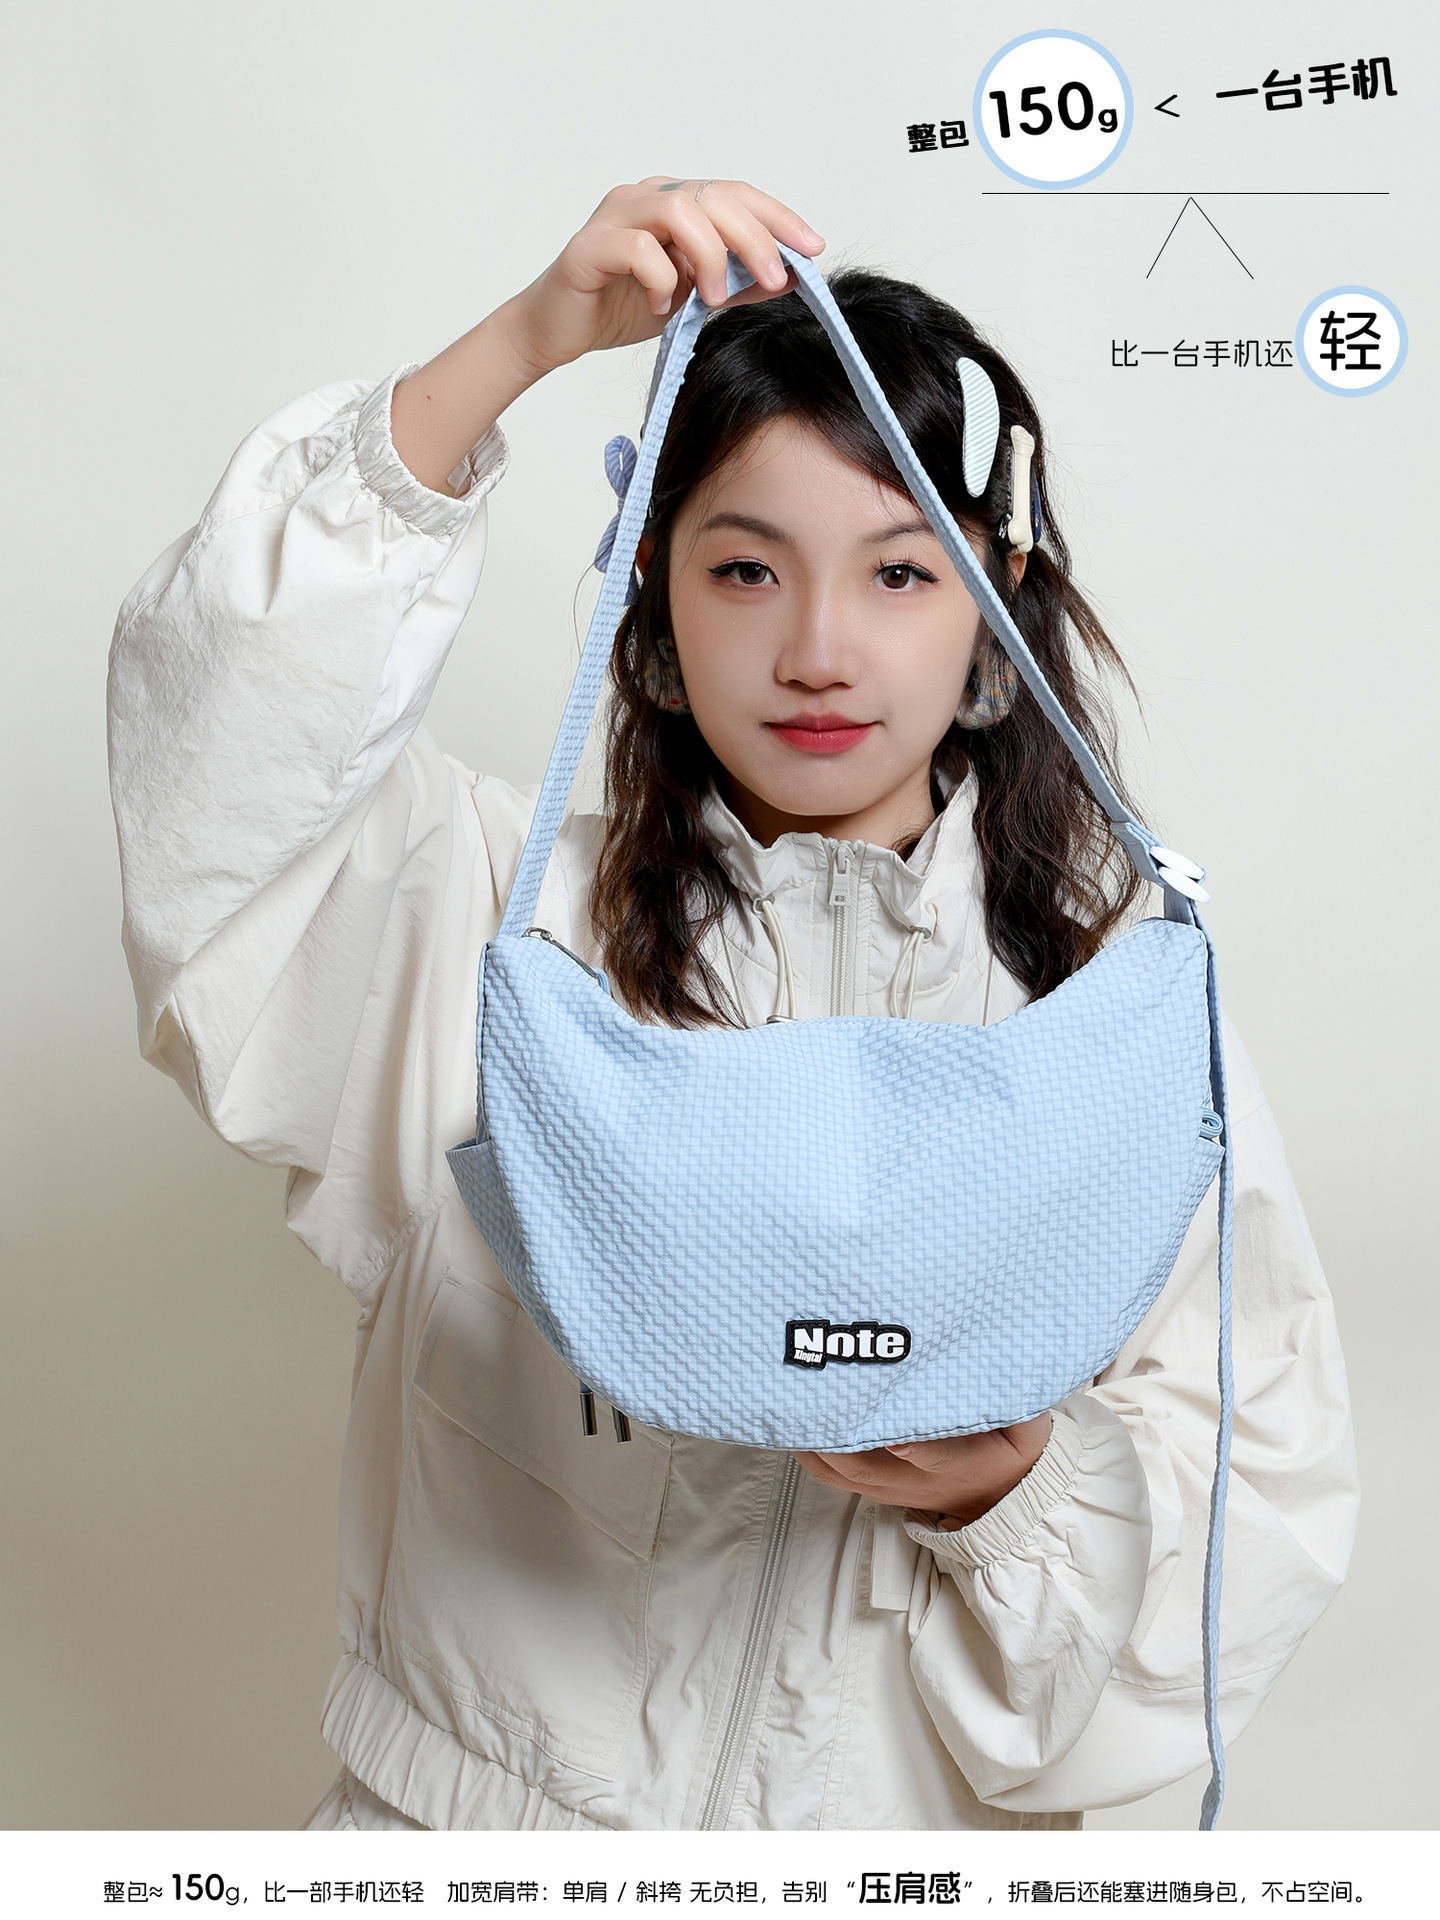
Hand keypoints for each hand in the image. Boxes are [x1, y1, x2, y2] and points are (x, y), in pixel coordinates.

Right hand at [392, 177, 823, 492]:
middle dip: (754, 239)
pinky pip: (637, 247)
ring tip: (712, 298)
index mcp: (675, 202)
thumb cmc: (619, 308)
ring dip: (710, 256)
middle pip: (714, 197)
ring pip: (679, 212)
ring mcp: (616, 215)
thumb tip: (790, 277)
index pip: (736, 194)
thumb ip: (735, 285)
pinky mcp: (589, 246)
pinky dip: (660, 276)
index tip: (813, 248)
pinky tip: (662, 305)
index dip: (778, 217)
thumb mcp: (693, 299)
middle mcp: (647, 197)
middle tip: (774, 281)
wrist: (556, 331)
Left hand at [791, 1412, 1053, 1529]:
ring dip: (812, 1441)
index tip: (896, 1434)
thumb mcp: (1026, 1428)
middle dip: (832, 1432)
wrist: (1003, 1501)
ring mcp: (889, 1486)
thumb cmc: (1009, 1452)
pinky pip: (833, 1474)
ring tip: (787, 1404)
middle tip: (807, 1394)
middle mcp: (914, 1479)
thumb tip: (996, 1359)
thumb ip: (1014, 1400)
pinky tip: (791, 1425)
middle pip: (862, 1462)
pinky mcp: (875, 1488)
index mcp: (956, 1460)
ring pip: (840, 1469)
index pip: (933, 1455)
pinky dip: (810, 1452)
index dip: (915, 1448)